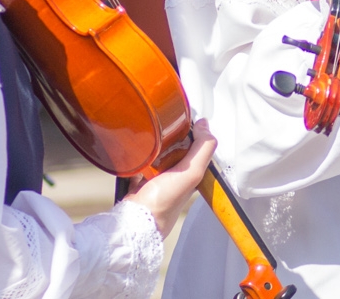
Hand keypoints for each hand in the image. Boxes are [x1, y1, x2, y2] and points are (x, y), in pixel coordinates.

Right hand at [123, 119, 214, 236]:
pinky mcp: (139, 184)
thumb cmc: (164, 202)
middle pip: (174, 150)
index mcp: (191, 175)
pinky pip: (138, 166)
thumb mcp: (191, 173)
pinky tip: (135, 152)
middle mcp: (176, 178)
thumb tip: (205, 125)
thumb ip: (202, 149)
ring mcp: (157, 181)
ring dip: (152, 147)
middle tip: (163, 127)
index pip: (195, 147)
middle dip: (169, 138)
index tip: (183, 119)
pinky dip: (137, 159)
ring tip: (149, 136)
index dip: (191, 132)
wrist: (135, 220)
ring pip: (156, 156)